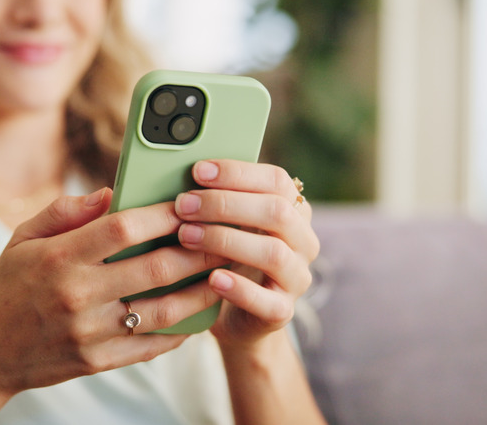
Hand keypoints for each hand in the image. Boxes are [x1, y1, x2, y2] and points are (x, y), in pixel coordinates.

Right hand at [0, 187, 226, 395]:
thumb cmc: (6, 288)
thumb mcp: (22, 239)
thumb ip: (64, 211)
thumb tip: (110, 192)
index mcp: (59, 258)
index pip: (123, 228)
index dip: (163, 213)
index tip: (190, 203)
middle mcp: (77, 295)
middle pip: (154, 268)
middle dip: (197, 250)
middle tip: (223, 236)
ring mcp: (90, 332)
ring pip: (162, 311)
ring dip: (200, 293)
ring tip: (222, 275)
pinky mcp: (98, 361)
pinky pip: (151, 345)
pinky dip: (180, 330)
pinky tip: (198, 315)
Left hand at [174, 160, 319, 348]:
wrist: (235, 315)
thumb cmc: (226, 257)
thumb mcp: (227, 224)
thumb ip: (219, 200)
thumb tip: (184, 174)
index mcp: (294, 211)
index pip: (276, 180)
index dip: (238, 172)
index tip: (198, 171)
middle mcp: (303, 242)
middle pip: (276, 212)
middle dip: (225, 204)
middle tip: (183, 205)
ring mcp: (297, 278)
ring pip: (273, 253)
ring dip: (225, 240)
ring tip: (186, 236)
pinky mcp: (283, 312)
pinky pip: (267, 301)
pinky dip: (239, 288)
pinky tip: (212, 278)